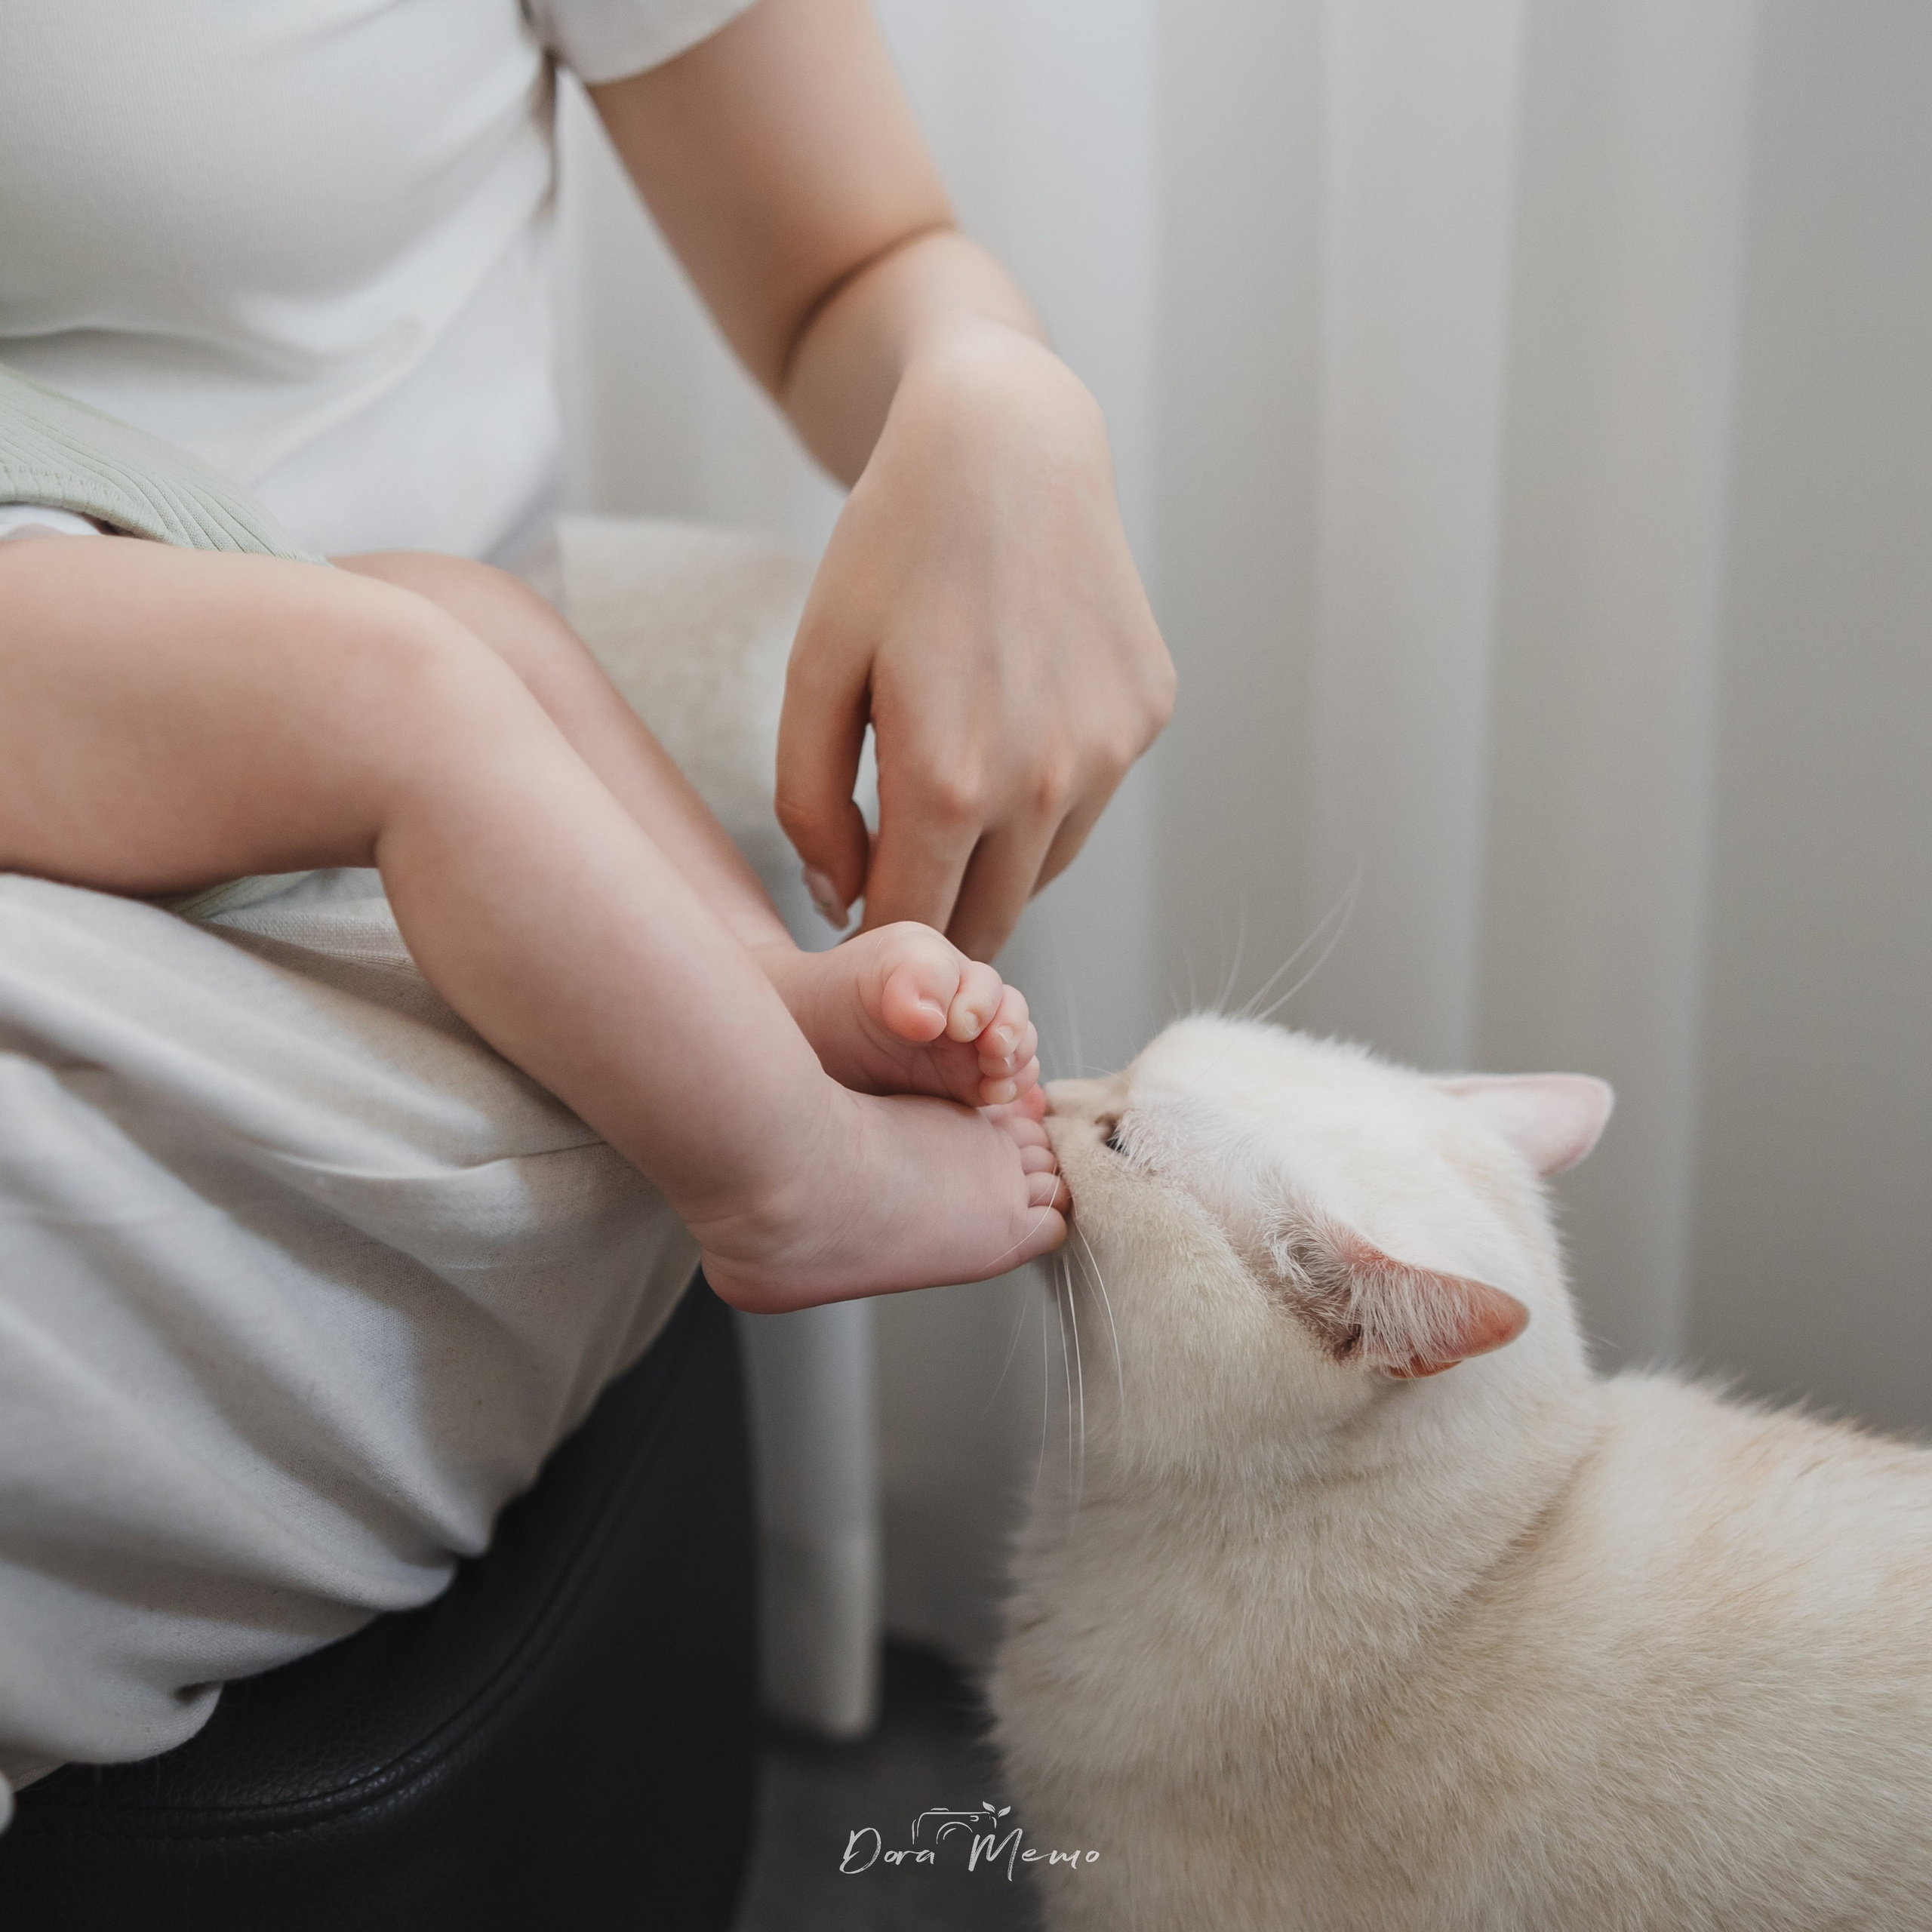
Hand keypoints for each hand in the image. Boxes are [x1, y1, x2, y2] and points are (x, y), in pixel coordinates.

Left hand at [776, 327, 1174, 961]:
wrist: (1006, 445)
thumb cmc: (889, 552)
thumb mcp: (813, 670)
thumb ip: (808, 804)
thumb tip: (839, 898)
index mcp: (948, 781)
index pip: (910, 925)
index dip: (871, 941)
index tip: (848, 928)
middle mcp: (1044, 783)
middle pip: (985, 922)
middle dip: (934, 919)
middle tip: (893, 876)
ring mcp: (1110, 753)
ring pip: (1040, 873)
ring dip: (991, 862)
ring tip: (949, 786)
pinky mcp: (1147, 719)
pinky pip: (1087, 805)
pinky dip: (1044, 798)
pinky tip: (1013, 721)